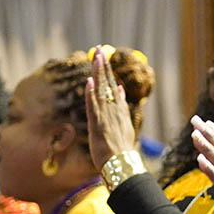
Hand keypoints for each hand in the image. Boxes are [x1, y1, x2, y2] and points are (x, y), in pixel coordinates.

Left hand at [86, 46, 136, 170]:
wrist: (122, 164)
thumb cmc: (121, 148)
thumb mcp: (124, 124)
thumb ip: (121, 106)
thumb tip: (120, 89)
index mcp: (119, 110)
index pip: (113, 85)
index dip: (108, 71)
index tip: (103, 58)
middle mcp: (114, 110)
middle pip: (107, 84)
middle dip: (103, 66)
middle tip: (99, 49)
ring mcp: (106, 117)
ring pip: (101, 91)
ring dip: (98, 74)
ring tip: (96, 58)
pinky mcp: (98, 125)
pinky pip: (94, 107)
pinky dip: (92, 94)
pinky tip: (89, 82)